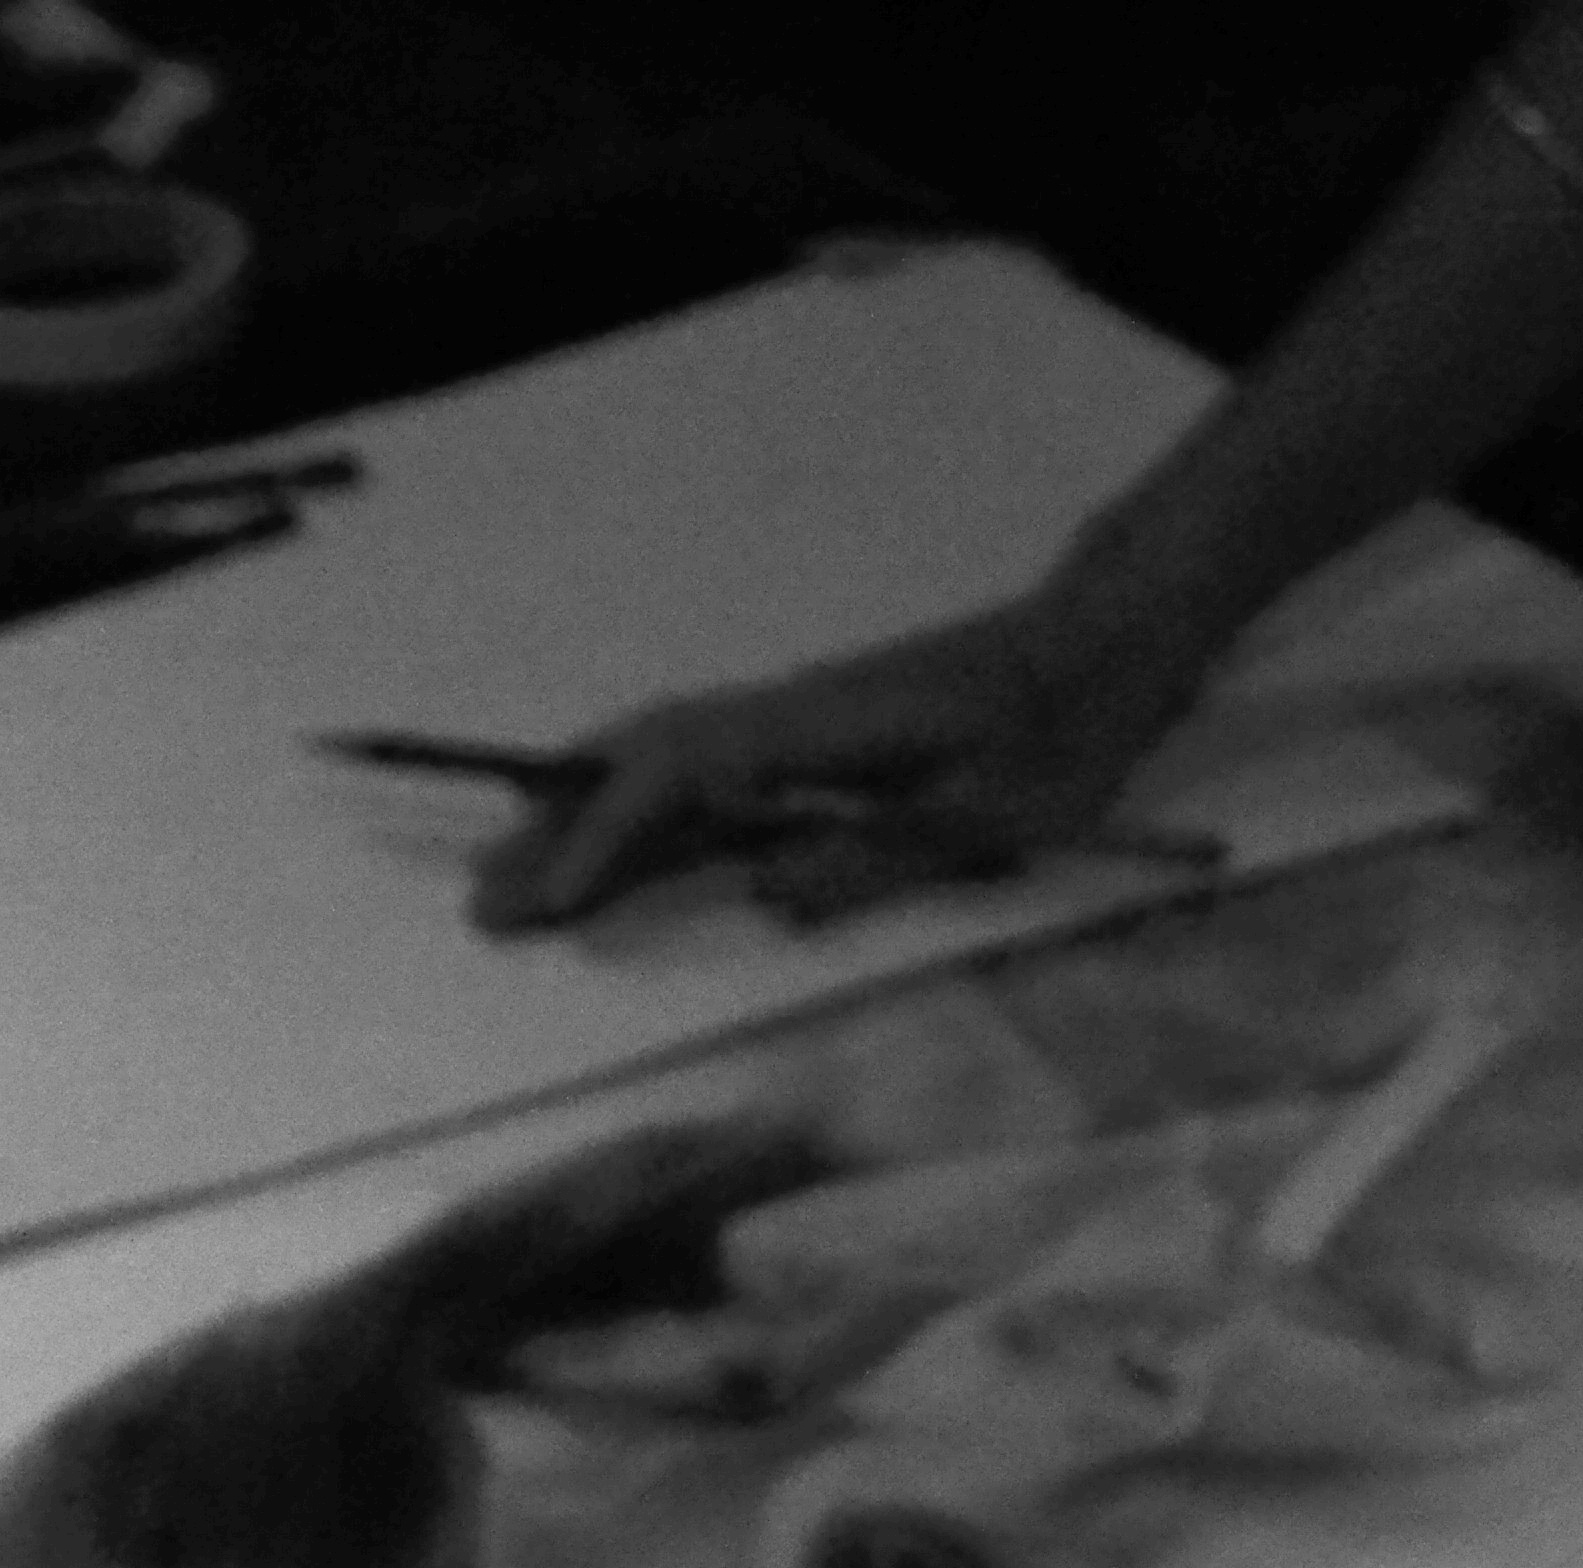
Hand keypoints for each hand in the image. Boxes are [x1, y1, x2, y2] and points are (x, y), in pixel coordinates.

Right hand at [465, 591, 1209, 935]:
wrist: (1098, 646)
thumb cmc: (1062, 733)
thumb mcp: (992, 815)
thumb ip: (884, 856)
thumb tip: (770, 897)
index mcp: (820, 727)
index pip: (682, 776)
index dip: (613, 838)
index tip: (557, 899)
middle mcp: (787, 713)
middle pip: (645, 764)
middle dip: (561, 836)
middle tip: (484, 905)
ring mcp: (793, 722)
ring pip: (664, 765)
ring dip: (589, 824)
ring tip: (518, 887)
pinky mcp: (810, 738)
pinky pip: (704, 774)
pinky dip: (646, 815)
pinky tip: (616, 854)